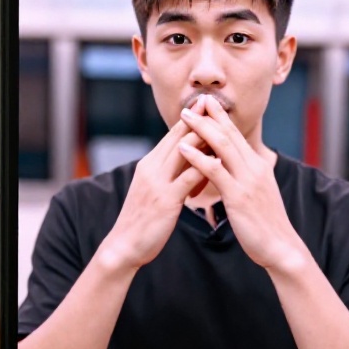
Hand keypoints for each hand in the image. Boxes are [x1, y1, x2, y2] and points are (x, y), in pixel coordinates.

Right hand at [98, 116, 209, 269]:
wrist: (124, 245)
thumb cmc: (141, 220)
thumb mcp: (151, 190)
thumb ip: (165, 175)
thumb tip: (181, 164)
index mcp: (149, 165)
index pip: (172, 135)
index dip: (190, 119)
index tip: (205, 105)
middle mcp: (152, 168)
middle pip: (178, 137)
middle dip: (198, 119)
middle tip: (216, 103)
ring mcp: (158, 183)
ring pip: (184, 152)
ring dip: (205, 137)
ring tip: (225, 125)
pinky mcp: (166, 199)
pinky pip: (189, 178)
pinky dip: (206, 167)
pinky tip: (223, 162)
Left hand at [175, 94, 307, 271]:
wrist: (280, 247)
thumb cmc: (264, 222)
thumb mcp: (257, 192)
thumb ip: (246, 176)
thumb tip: (236, 166)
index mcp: (258, 166)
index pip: (237, 135)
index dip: (221, 117)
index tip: (207, 102)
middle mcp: (254, 168)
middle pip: (229, 134)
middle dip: (210, 116)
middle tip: (193, 101)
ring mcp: (247, 180)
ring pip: (223, 146)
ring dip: (201, 128)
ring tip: (183, 116)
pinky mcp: (238, 196)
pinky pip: (216, 171)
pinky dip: (198, 156)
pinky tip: (183, 148)